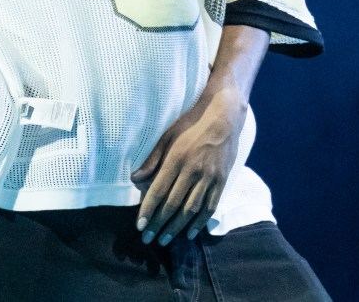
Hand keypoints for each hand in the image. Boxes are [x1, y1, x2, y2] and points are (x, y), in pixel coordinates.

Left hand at [130, 87, 246, 246]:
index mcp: (177, 158)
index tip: (140, 226)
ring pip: (192, 209)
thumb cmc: (191, 124)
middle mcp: (193, 170)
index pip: (159, 190)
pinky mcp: (221, 181)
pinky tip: (191, 233)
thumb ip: (152, 159)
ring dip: (177, 228)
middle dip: (159, 224)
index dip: (148, 210)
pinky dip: (200, 222)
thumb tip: (134, 179)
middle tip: (149, 240)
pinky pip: (210, 207)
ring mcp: (209, 177)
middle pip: (174, 204)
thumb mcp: (167, 135)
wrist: (223, 118)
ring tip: (165, 240)